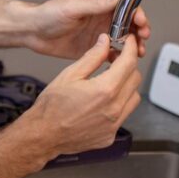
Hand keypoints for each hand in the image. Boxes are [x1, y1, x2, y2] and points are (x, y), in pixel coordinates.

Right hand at [20, 33, 141, 156]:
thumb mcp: (69, 74)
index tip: (129, 42)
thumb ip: (92, 57)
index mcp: (104, 90)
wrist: (43, 135)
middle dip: (128, 66)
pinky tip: (103, 101)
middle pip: (135, 79)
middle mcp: (113, 108)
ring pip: (134, 97)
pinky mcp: (110, 134)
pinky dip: (119, 104)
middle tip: (115, 60)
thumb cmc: (51, 107)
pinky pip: (124, 114)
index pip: (129, 63)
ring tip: (109, 82)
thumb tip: (104, 43)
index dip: (131, 48)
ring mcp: (114, 124)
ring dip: (126, 86)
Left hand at [22, 0, 149, 59]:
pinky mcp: (94, 48)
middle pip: (129, 23)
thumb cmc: (47, 14)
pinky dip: (120, 58)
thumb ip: (95, 4)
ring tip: (137, 53)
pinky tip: (122, 63)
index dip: (136, 13)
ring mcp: (99, 33)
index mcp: (98, 2)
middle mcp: (102, 17)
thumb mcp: (71, 7)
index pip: (125, 5)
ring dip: (133, 45)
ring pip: (124, 39)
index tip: (141, 22)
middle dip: (139, 31)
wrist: (32, 32)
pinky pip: (112, 53)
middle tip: (142, 40)